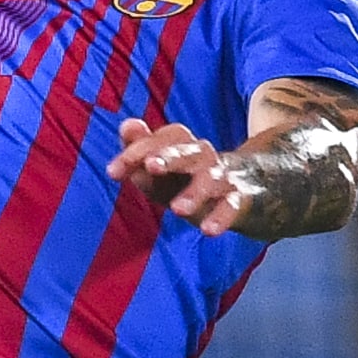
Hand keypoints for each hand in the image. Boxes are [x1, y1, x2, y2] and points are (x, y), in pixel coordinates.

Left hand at [106, 117, 257, 234]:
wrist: (245, 191)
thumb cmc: (188, 181)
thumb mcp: (161, 170)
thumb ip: (139, 154)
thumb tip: (127, 126)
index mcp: (183, 146)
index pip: (163, 139)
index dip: (138, 150)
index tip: (113, 171)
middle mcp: (204, 157)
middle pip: (189, 150)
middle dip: (170, 157)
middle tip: (151, 166)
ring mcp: (223, 177)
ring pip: (211, 179)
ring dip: (195, 192)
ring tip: (178, 210)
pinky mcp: (239, 199)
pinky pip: (232, 206)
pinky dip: (222, 217)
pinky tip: (208, 231)